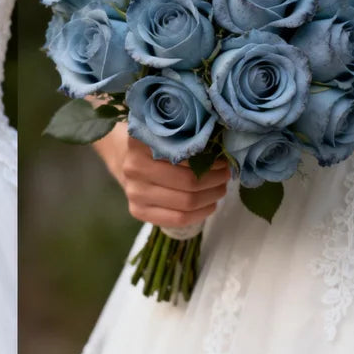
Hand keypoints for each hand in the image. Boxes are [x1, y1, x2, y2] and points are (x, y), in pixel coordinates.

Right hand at [111, 130, 229, 227]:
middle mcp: (134, 168)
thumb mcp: (167, 134)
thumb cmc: (155, 145)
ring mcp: (134, 192)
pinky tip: (210, 205)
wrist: (127, 160)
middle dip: (215, 179)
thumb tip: (223, 149)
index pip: (186, 157)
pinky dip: (201, 213)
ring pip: (186, 202)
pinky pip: (178, 219)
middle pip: (189, 182)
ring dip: (211, 196)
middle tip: (226, 175)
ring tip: (220, 188)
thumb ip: (188, 138)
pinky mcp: (137, 211)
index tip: (223, 159)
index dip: (210, 160)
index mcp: (142, 143)